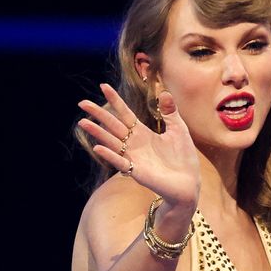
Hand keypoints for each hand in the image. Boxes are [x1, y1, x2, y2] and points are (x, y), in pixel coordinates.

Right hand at [77, 83, 200, 206]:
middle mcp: (134, 144)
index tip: (104, 86)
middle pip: (113, 126)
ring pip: (112, 142)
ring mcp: (133, 157)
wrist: (189, 183)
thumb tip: (165, 92)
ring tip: (83, 122)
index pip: (125, 114)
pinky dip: (110, 155)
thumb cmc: (184, 158)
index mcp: (143, 133)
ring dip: (98, 133)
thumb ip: (170, 112)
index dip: (115, 101)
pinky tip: (98, 147)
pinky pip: (120, 162)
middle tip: (82, 103)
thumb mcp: (178, 130)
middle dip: (98, 114)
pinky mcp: (136, 171)